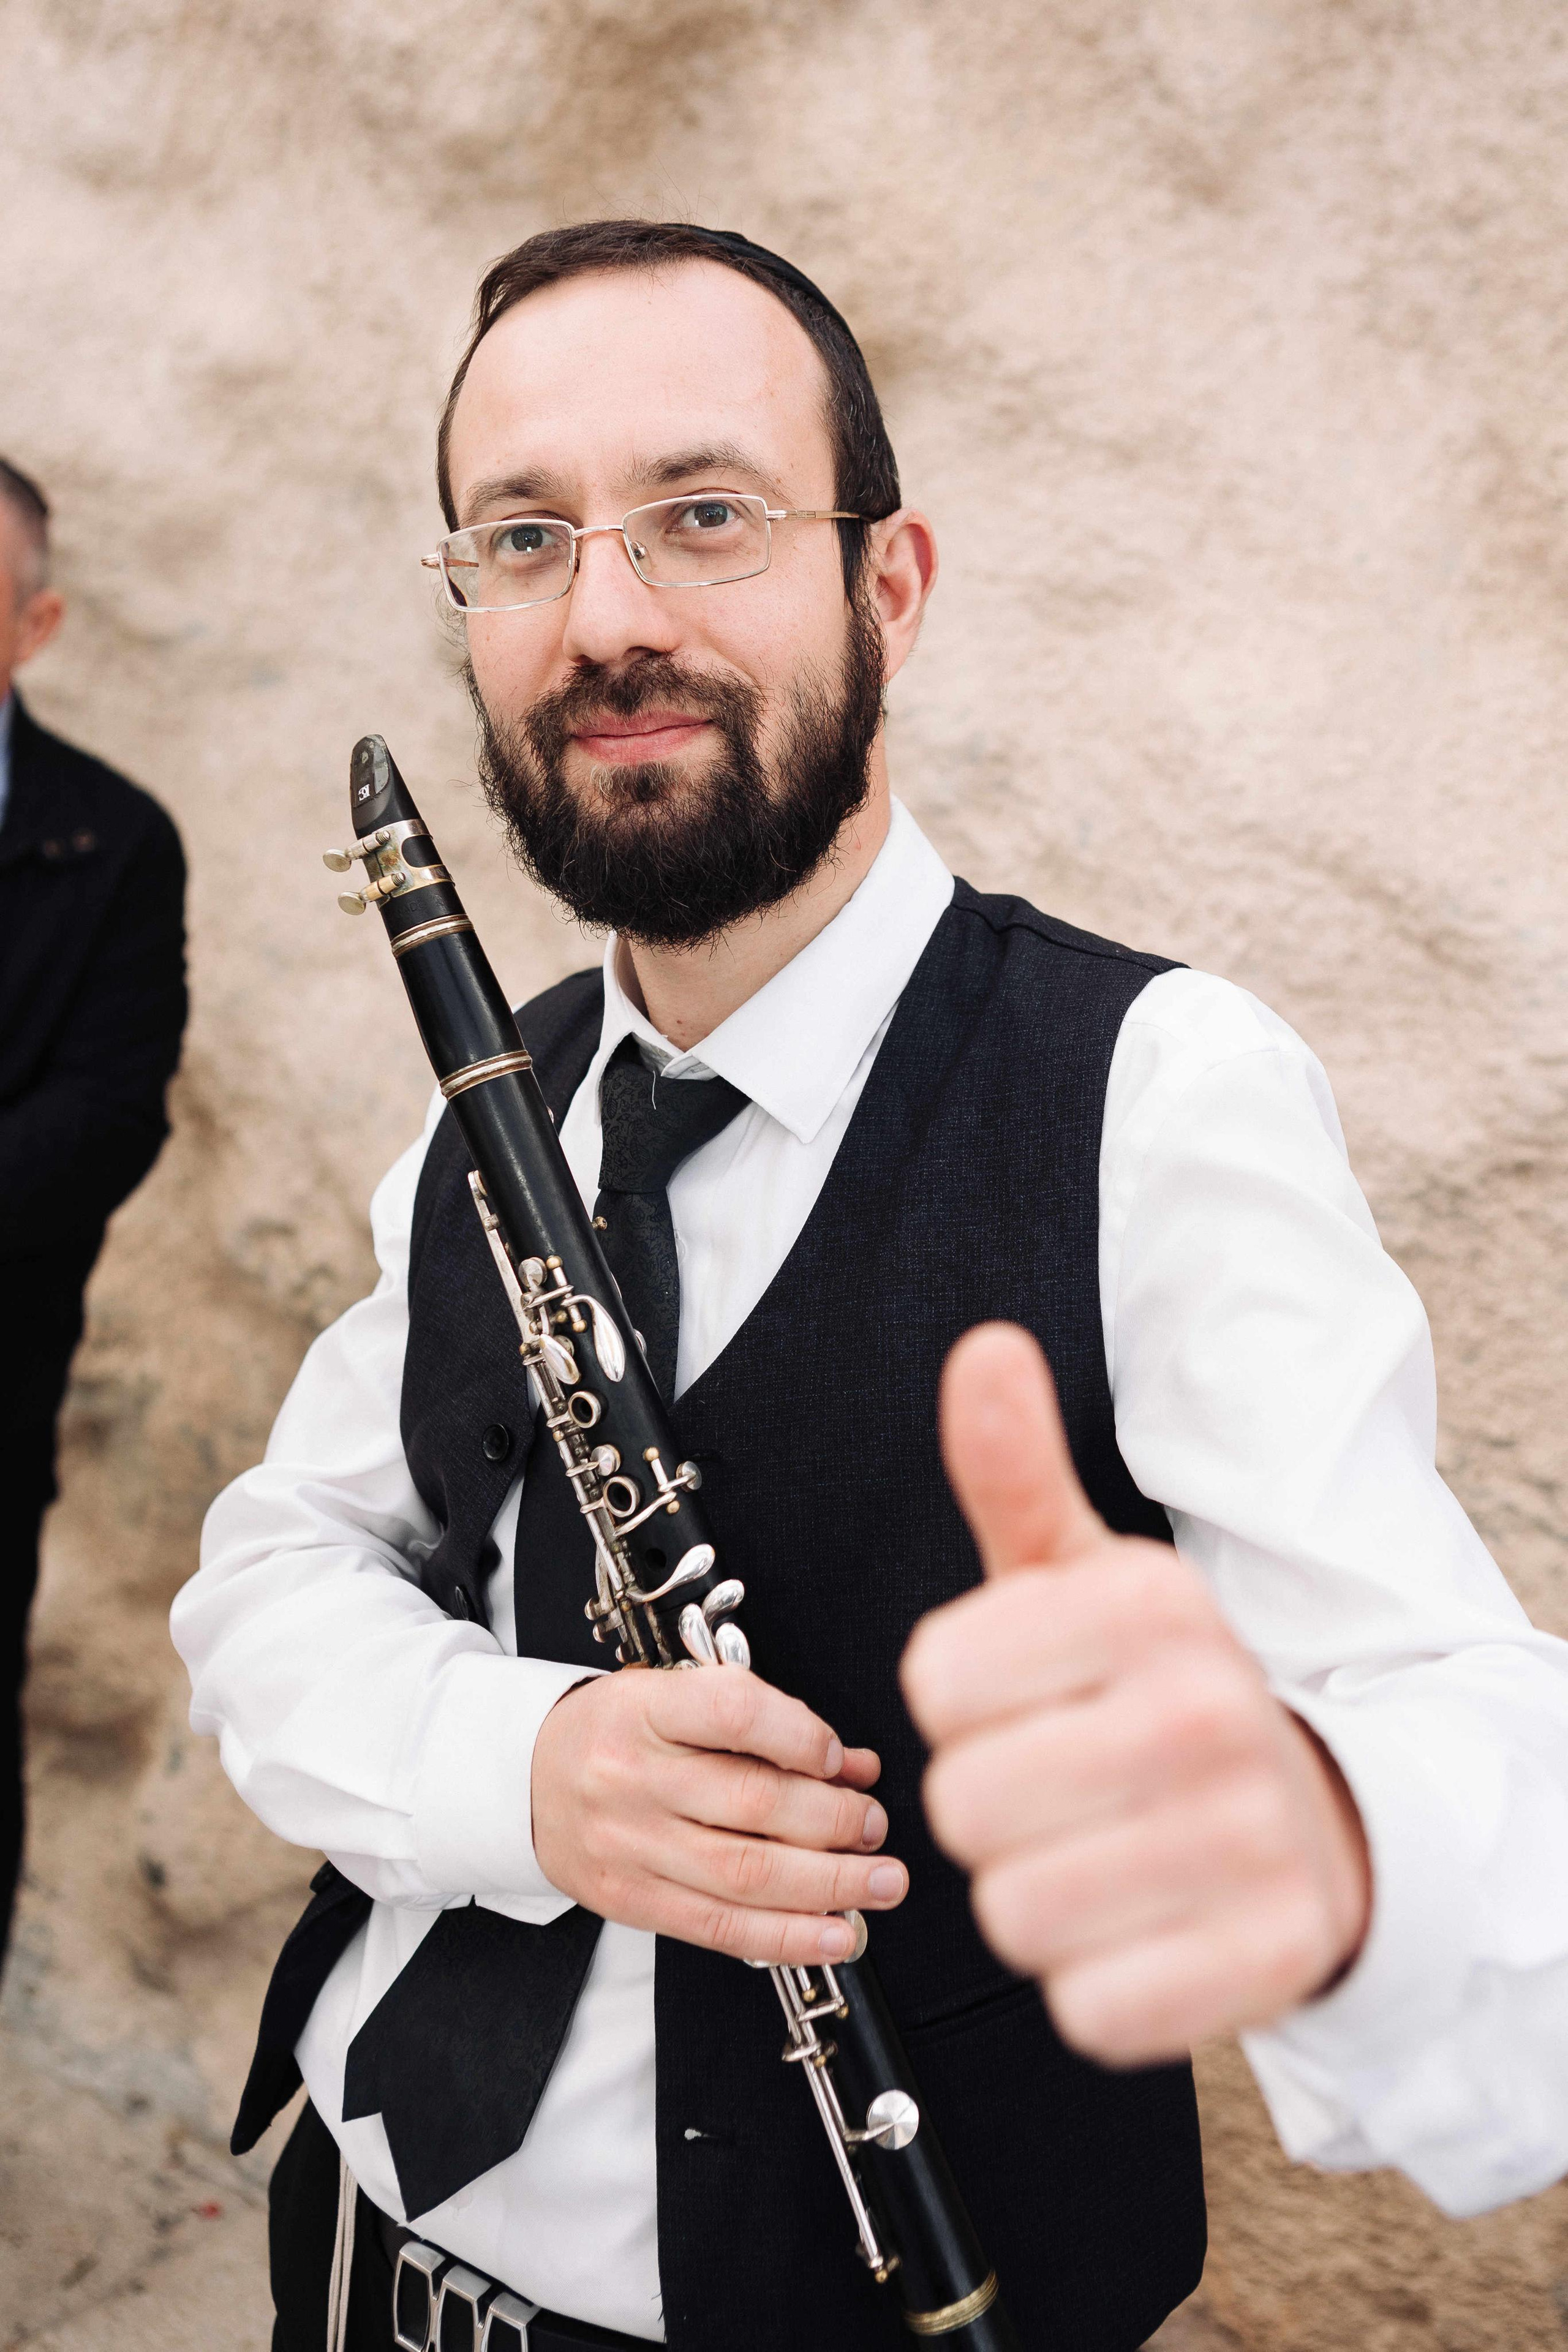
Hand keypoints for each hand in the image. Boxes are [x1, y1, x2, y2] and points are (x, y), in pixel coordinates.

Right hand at [531, 1664, 908, 1965]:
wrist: (527, 1780)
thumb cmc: (619, 1733)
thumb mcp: (679, 1701)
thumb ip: (768, 1728)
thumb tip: (855, 1768)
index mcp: (644, 1710)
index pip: (733, 1712)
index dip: (801, 1736)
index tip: (841, 1758)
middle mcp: (632, 1777)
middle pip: (752, 1803)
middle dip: (834, 1820)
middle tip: (876, 1826)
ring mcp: (629, 1845)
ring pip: (745, 1875)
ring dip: (830, 1885)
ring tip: (881, 1882)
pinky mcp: (631, 1901)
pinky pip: (721, 1928)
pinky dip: (789, 1935)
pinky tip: (837, 1933)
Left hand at [901, 1324, 1371, 2063]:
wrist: (1317, 1822)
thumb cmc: (1157, 1695)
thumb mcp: (1084, 1573)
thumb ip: (1014, 1470)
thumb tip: (982, 1348)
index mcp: (1151, 1604)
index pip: (933, 1679)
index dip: (957, 1702)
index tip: (1024, 1695)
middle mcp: (1208, 1711)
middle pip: (963, 1803)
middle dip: (989, 1807)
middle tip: (1061, 1786)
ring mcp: (1251, 1840)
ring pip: (1014, 1911)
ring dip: (1034, 1899)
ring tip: (1097, 1854)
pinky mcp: (1269, 1958)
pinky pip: (1090, 2006)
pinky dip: (1095, 1984)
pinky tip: (1140, 1927)